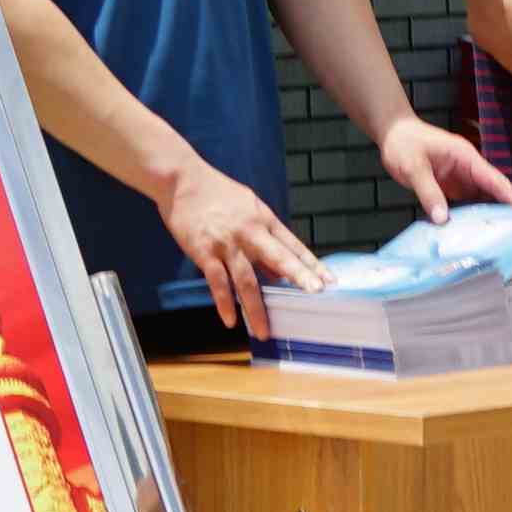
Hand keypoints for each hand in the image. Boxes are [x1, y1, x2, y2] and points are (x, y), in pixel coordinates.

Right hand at [150, 161, 324, 340]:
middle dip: (298, 277)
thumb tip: (279, 272)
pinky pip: (217, 283)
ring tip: (264, 331)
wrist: (182, 180)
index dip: (312, 265)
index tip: (329, 282)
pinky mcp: (204, 251)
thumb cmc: (217, 194)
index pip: (294, 246)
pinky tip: (230, 320)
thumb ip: (265, 238)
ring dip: (256, 308)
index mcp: (264, 220)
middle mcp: (250, 232)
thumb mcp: (250, 209)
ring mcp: (227, 243)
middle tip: (315, 295)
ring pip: (247, 280)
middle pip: (278, 258)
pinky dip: (224, 303)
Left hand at [380, 115, 511, 223]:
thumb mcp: (414, 167)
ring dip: (484, 216)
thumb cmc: (404, 143)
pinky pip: (464, 204)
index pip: (494, 179)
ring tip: (493, 239)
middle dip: (503, 210)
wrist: (393, 134)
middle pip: (491, 192)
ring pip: (479, 200)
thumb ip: (428, 192)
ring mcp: (459, 178)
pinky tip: (467, 233)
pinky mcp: (450, 187)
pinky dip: (467, 217)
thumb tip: (442, 219)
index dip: (509, 196)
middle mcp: (467, 169)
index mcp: (466, 157)